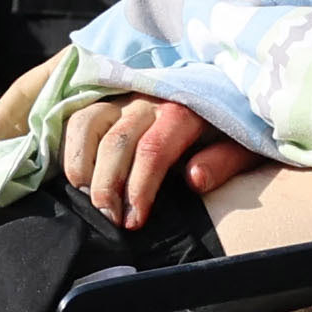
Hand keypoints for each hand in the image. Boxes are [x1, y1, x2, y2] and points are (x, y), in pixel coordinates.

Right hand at [61, 95, 263, 228]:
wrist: (222, 91)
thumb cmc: (228, 128)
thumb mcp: (242, 146)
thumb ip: (223, 161)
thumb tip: (195, 178)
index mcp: (184, 110)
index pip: (154, 149)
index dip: (140, 187)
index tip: (134, 221)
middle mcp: (148, 100)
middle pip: (117, 142)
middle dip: (108, 187)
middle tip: (111, 220)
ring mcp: (123, 98)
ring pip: (89, 125)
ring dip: (83, 167)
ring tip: (90, 201)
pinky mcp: (105, 101)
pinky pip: (77, 121)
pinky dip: (70, 150)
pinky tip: (78, 179)